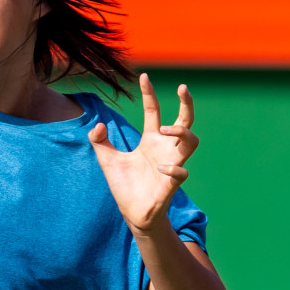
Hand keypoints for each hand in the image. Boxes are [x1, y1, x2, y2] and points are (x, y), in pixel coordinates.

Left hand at [88, 73, 197, 234]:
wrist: (132, 213)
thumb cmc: (125, 186)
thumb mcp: (107, 160)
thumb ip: (100, 141)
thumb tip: (98, 125)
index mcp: (150, 140)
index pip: (153, 111)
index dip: (149, 94)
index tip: (144, 76)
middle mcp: (164, 149)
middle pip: (185, 121)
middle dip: (187, 104)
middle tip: (182, 88)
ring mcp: (171, 164)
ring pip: (191, 142)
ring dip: (181, 132)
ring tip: (163, 129)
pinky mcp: (171, 184)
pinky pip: (182, 172)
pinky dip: (173, 168)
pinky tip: (160, 168)